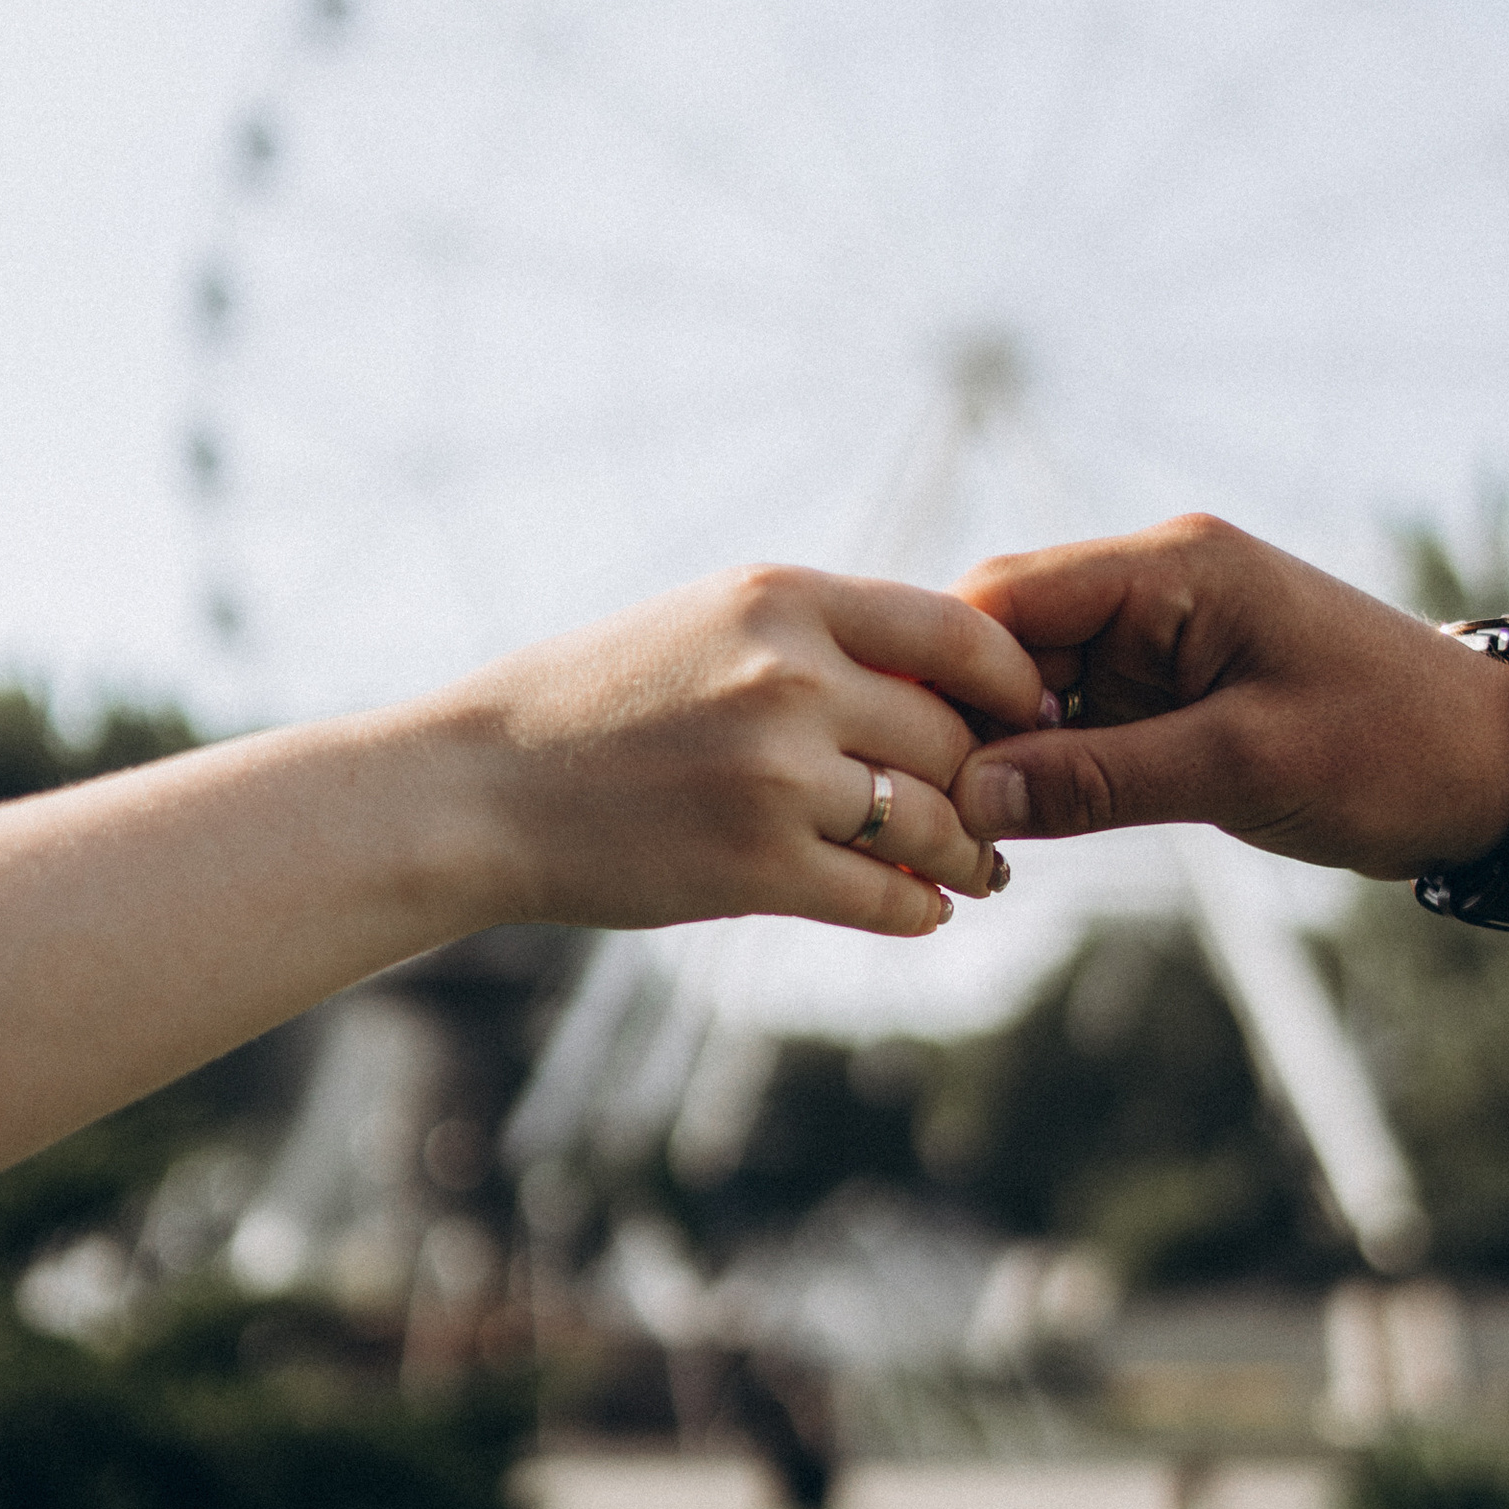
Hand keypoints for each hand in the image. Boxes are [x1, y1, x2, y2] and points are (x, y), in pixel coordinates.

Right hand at [458, 563, 1045, 934]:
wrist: (479, 786)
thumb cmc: (594, 705)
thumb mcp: (706, 626)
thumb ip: (812, 637)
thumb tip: (935, 674)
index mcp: (782, 599)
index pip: (957, 628)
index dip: (1012, 679)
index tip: (1030, 712)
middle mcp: (790, 677)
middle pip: (952, 736)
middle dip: (990, 781)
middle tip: (1007, 813)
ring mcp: (775, 774)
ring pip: (931, 822)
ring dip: (967, 856)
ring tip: (974, 872)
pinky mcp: (755, 866)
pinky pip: (884, 895)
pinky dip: (917, 908)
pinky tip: (921, 910)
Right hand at [946, 514, 1508, 878]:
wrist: (1499, 767)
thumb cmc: (1394, 751)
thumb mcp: (1244, 770)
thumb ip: (1101, 781)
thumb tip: (971, 795)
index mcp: (1174, 567)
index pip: (1008, 595)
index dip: (945, 672)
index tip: (911, 758)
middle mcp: (1156, 584)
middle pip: (1004, 634)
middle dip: (960, 715)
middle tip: (931, 808)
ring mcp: (1163, 634)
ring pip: (1032, 680)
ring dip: (999, 747)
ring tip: (963, 828)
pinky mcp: (1174, 685)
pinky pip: (1077, 714)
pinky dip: (1046, 763)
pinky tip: (1016, 822)